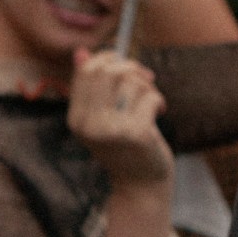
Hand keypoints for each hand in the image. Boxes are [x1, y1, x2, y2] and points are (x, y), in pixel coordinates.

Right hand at [68, 49, 173, 186]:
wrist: (142, 184)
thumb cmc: (125, 147)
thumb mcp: (103, 117)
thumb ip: (92, 87)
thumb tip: (81, 51)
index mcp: (77, 118)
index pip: (87, 71)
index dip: (109, 59)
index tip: (126, 66)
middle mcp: (89, 124)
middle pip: (107, 71)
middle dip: (131, 67)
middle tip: (146, 78)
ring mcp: (111, 129)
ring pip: (131, 82)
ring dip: (148, 86)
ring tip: (153, 101)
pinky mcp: (136, 133)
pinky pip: (149, 97)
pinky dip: (159, 99)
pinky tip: (161, 111)